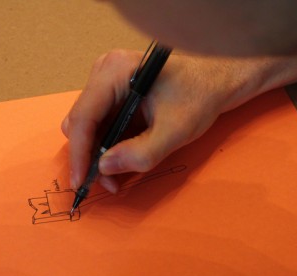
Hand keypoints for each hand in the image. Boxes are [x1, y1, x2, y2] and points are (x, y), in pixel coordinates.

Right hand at [62, 50, 276, 192]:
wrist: (218, 80)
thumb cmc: (200, 96)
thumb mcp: (175, 131)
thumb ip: (141, 154)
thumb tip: (105, 168)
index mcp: (115, 72)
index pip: (83, 117)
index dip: (79, 154)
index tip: (81, 182)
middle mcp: (105, 72)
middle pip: (80, 123)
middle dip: (90, 157)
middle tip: (109, 183)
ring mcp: (107, 81)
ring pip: (88, 127)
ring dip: (99, 155)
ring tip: (118, 177)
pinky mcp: (113, 93)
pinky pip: (100, 124)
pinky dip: (108, 146)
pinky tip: (123, 161)